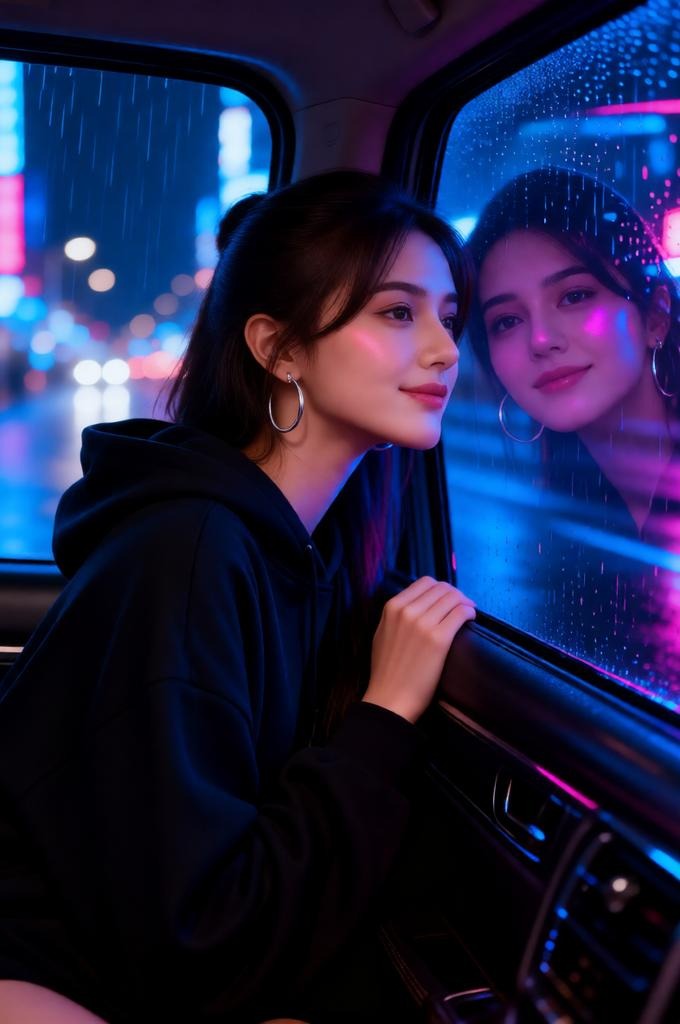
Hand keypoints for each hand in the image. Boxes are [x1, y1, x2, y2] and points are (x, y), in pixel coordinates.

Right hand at [363, 576, 474, 723]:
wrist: (390, 699)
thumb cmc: (386, 672)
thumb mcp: (382, 634)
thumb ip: (396, 616)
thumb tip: (417, 605)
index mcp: (392, 607)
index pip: (424, 583)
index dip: (441, 589)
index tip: (448, 599)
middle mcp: (407, 610)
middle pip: (441, 588)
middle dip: (455, 594)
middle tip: (463, 605)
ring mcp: (423, 623)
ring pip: (453, 597)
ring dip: (465, 602)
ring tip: (469, 611)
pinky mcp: (438, 639)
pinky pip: (460, 613)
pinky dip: (469, 612)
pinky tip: (472, 618)